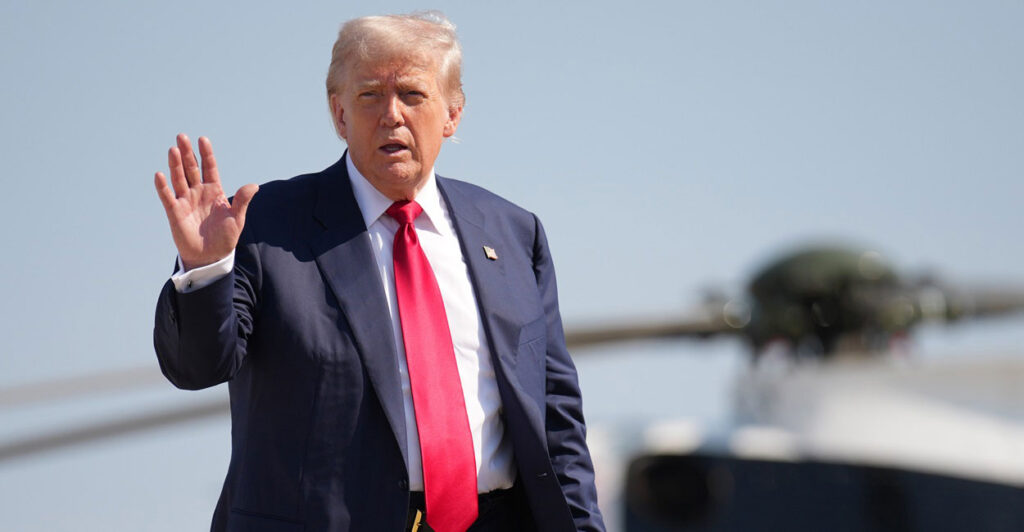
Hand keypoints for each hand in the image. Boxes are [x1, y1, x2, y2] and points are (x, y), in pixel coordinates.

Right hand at [154, 134, 258, 270]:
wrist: (211, 257)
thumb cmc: (225, 237)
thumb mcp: (237, 219)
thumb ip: (242, 201)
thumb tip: (253, 185)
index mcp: (214, 191)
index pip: (209, 168)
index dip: (206, 154)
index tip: (203, 139)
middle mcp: (198, 192)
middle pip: (191, 169)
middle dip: (187, 153)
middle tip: (181, 136)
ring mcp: (186, 201)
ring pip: (179, 179)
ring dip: (175, 164)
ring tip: (173, 149)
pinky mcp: (175, 212)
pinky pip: (167, 197)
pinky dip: (163, 187)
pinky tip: (160, 175)